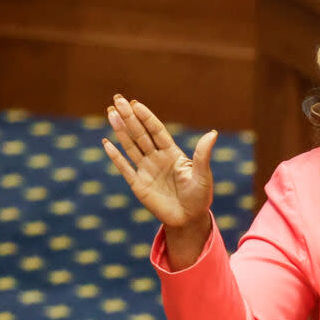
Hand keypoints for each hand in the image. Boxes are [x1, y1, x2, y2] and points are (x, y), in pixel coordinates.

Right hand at [102, 94, 217, 227]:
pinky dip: (116, 157)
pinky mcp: (138, 185)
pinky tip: (107, 143)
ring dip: (121, 131)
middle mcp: (157, 158)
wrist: (189, 219)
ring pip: (131, 146)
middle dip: (129, 117)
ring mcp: (146, 170)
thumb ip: (203, 154)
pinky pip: (125, 168)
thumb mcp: (203, 175)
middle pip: (140, 134)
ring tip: (110, 113)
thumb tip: (212, 133)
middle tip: (117, 100)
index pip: (156, 130)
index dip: (146, 117)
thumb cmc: (199, 196)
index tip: (135, 103)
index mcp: (172, 153)